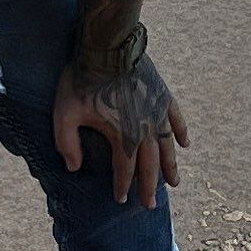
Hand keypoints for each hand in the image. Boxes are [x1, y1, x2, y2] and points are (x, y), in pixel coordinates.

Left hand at [54, 41, 190, 208]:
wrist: (107, 45)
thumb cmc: (83, 80)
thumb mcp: (65, 114)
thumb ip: (67, 144)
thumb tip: (72, 168)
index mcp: (124, 137)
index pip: (125, 170)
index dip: (122, 186)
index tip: (119, 199)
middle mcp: (146, 129)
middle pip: (151, 165)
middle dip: (150, 187)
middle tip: (150, 205)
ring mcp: (157, 112)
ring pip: (167, 146)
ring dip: (171, 166)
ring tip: (174, 183)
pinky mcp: (162, 95)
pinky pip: (176, 118)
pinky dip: (181, 132)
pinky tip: (185, 144)